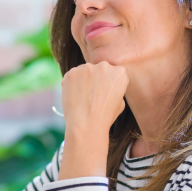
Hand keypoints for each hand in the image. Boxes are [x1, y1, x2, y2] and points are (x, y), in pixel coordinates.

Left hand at [58, 61, 128, 178]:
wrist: (86, 123)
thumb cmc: (105, 117)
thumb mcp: (120, 103)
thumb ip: (115, 88)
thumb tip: (108, 85)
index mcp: (120, 72)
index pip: (113, 72)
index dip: (107, 83)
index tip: (103, 92)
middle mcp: (104, 66)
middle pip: (98, 69)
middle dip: (95, 79)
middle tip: (92, 95)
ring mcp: (87, 68)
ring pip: (84, 71)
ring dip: (83, 81)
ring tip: (83, 98)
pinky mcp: (72, 72)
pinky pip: (71, 76)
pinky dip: (71, 84)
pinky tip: (74, 96)